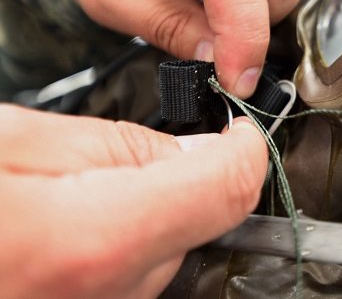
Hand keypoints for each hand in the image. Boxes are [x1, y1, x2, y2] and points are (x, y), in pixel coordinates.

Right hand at [0, 105, 267, 298]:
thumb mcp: (10, 139)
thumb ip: (114, 144)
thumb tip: (186, 151)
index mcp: (96, 239)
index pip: (224, 190)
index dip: (245, 151)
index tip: (242, 132)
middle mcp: (107, 296)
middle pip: (196, 226)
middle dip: (180, 181)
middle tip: (114, 158)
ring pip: (164, 255)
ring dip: (145, 215)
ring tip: (67, 196)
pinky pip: (129, 280)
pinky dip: (118, 246)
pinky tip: (66, 228)